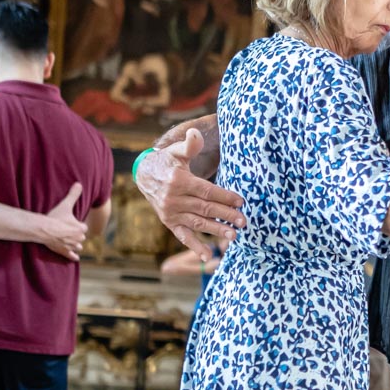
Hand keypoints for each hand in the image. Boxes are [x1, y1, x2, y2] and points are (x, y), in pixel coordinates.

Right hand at [40, 182, 87, 261]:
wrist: (44, 229)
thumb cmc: (55, 217)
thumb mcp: (65, 205)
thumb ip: (73, 195)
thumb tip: (79, 184)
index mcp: (81, 228)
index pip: (83, 227)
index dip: (77, 225)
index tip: (71, 223)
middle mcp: (78, 239)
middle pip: (81, 237)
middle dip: (76, 235)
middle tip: (68, 231)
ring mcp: (71, 246)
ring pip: (77, 246)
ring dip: (75, 244)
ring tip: (69, 240)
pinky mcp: (64, 252)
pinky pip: (72, 256)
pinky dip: (73, 256)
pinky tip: (75, 258)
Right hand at [136, 128, 245, 258]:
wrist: (145, 175)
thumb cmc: (167, 161)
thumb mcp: (177, 150)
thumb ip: (189, 144)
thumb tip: (196, 133)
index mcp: (179, 181)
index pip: (206, 191)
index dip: (224, 196)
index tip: (240, 201)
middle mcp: (175, 199)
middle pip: (205, 208)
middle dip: (226, 215)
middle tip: (244, 221)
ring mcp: (171, 213)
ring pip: (198, 223)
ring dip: (216, 230)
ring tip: (234, 235)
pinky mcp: (169, 222)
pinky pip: (183, 236)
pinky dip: (194, 247)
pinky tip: (207, 256)